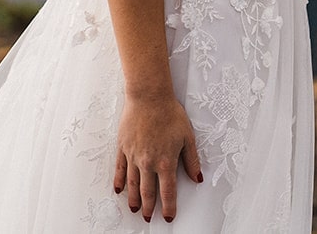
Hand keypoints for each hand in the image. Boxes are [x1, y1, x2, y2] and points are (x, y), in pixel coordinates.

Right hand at [114, 91, 202, 222]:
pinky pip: (119, 169)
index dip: (169, 207)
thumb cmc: (170, 113)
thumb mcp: (188, 137)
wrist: (149, 97)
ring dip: (134, 199)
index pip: (168, 192)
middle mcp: (148, 163)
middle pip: (148, 192)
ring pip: (132, 184)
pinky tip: (118, 190)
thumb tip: (197, 178)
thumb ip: (192, 160)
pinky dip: (119, 181)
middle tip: (149, 218)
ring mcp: (133, 156)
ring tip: (135, 209)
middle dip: (149, 208)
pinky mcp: (123, 148)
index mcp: (165, 161)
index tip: (169, 216)